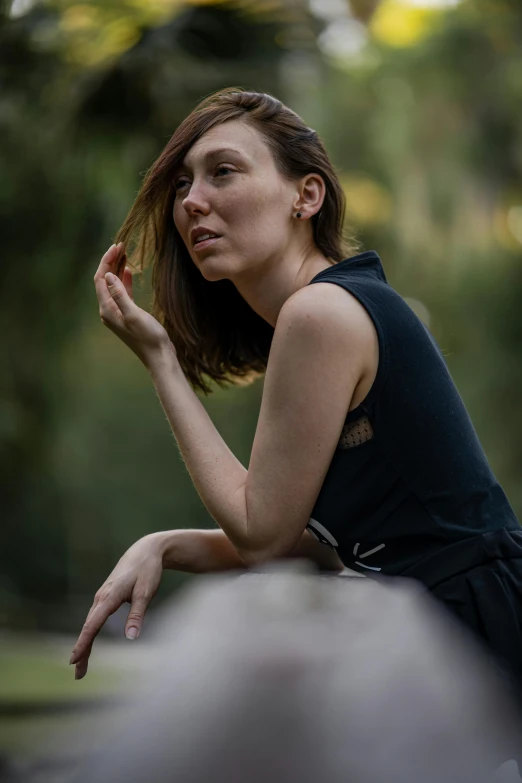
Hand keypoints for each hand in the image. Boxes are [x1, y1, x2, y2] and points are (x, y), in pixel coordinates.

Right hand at [70, 533, 164, 679]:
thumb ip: (138, 615)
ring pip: (90, 624)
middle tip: (78, 675)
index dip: (83, 643)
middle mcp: (101, 598)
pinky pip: (94, 619)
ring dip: (85, 645)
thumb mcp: (146, 592)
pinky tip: (88, 645)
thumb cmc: (147, 571)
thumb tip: (131, 637)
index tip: (74, 660)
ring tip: (81, 667)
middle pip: (88, 628)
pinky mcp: (106, 598)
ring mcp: (102, 597)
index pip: (92, 625)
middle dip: (82, 651)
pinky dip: (90, 634)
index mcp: (109, 597)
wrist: (146, 551)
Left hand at [94, 244, 172, 368]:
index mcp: (107, 309)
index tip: (117, 246)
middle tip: (121, 245)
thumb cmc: (148, 337)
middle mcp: (109, 310)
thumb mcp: (133, 314)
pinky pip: (122, 293)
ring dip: (117, 269)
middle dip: (111, 262)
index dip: (106, 261)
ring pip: (113, 286)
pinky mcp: (127, 314)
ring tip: (124, 253)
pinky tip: (128, 271)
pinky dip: (124, 281)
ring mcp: (118, 313)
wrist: (159, 356)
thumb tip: (108, 275)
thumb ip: (120, 294)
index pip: (100, 280)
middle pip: (105, 281)